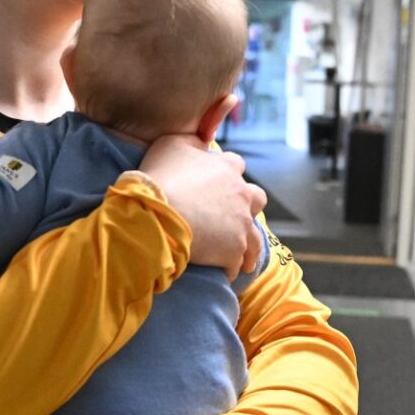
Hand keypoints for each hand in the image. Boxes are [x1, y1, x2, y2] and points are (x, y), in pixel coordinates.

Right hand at [139, 134, 265, 279]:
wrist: (157, 214)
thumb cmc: (159, 178)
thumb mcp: (171, 144)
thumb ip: (191, 141)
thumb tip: (202, 142)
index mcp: (227, 167)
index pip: (236, 165)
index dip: (227, 174)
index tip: (216, 184)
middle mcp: (240, 194)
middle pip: (257, 199)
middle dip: (248, 206)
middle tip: (234, 218)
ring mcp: (240, 223)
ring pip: (255, 237)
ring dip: (249, 246)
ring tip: (244, 258)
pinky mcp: (234, 250)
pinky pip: (238, 263)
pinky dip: (232, 268)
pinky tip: (225, 273)